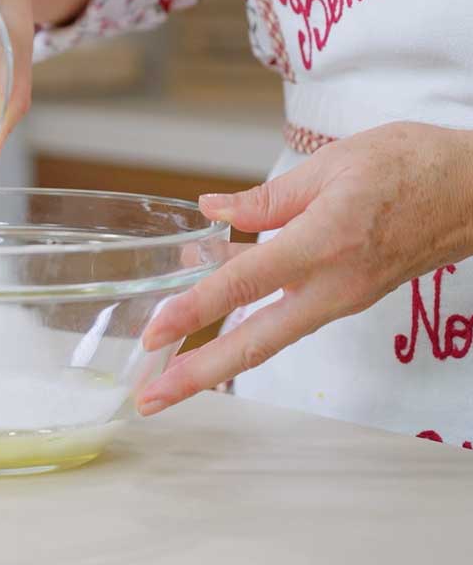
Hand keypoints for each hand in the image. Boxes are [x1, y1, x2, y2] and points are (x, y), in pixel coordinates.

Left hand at [138, 122, 472, 414]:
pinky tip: (210, 312)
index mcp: (325, 242)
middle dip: (198, 375)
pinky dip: (245, 324)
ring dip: (217, 361)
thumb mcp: (334, 165)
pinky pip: (286, 317)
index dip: (195, 309)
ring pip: (269, 338)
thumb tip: (213, 212)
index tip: (155, 332)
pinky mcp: (345, 300)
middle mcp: (332, 285)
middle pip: (255, 343)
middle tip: (151, 399)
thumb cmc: (414, 166)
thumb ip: (268, 198)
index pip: (245, 282)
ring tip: (169, 378)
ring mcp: (341, 299)